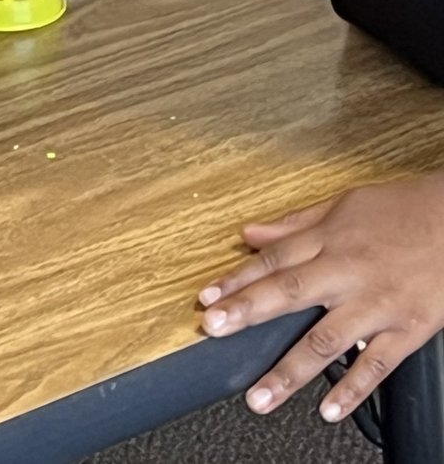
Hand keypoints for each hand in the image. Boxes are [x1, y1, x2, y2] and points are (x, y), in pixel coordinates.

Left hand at [199, 172, 443, 421]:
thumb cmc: (405, 211)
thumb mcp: (344, 206)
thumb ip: (294, 225)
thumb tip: (249, 233)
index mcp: (329, 242)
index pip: (272, 262)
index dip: (235, 281)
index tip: (205, 299)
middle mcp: (348, 273)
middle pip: (289, 292)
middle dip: (247, 312)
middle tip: (213, 330)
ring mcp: (377, 304)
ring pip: (327, 340)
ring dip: (290, 370)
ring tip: (260, 397)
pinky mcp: (409, 328)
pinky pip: (377, 363)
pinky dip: (353, 388)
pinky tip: (328, 408)